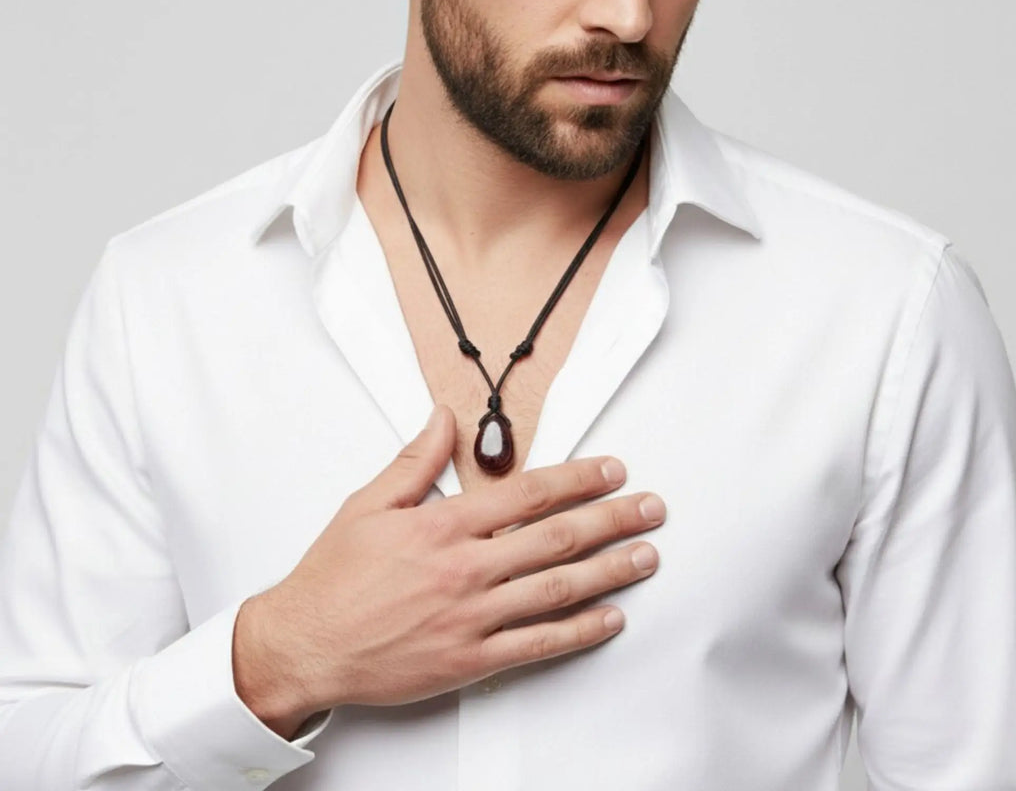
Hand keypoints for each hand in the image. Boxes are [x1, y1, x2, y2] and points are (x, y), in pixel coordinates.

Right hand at [233, 403, 664, 732]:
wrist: (304, 645)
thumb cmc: (335, 576)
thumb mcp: (369, 503)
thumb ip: (416, 459)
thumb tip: (444, 416)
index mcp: (444, 525)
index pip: (528, 493)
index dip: (577, 479)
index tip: (612, 470)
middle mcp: (466, 569)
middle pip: (556, 538)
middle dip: (612, 519)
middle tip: (650, 507)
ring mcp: (472, 617)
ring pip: (557, 589)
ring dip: (610, 570)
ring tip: (646, 556)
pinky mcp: (470, 659)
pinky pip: (538, 643)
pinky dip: (580, 630)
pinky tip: (610, 618)